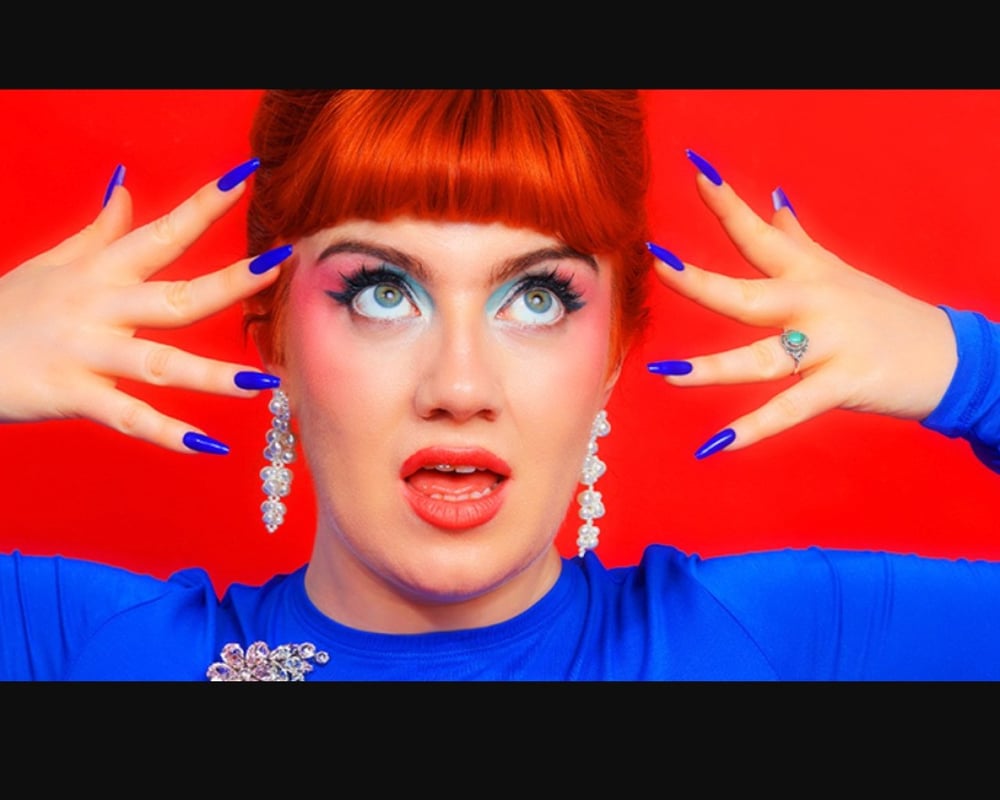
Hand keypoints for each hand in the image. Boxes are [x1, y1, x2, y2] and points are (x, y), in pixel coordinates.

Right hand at [0, 160, 287, 453]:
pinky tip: (209, 447)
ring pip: (161, 363)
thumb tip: (126, 188)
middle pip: (175, 295)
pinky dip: (167, 435)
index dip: (204, 204)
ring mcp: (85, 352)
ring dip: (214, 376)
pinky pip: (127, 418)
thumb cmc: (5, 310)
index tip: (247, 176)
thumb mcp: (51, 263)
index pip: (162, 232)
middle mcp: (99, 307)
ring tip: (264, 384)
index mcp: (99, 272)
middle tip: (279, 266)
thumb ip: (99, 232)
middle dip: (230, 282)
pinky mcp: (69, 394)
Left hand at [647, 151, 956, 457]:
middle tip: (660, 264)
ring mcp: (829, 345)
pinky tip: (716, 445)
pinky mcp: (844, 384)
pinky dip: (755, 429)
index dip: (726, 203)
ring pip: (760, 358)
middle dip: (702, 281)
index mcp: (808, 274)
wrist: (950, 356)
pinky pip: (790, 409)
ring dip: (711, 369)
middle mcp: (814, 304)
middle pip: (748, 293)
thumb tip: (775, 199)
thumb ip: (799, 240)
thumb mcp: (838, 271)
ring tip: (665, 374)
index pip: (760, 233)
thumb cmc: (882, 312)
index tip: (695, 170)